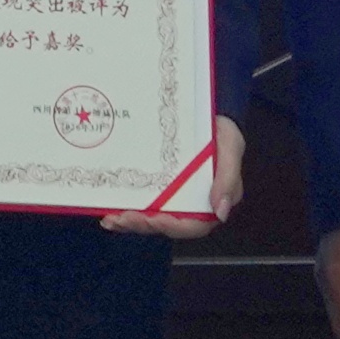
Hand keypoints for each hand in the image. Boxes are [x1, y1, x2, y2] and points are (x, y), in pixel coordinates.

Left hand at [104, 111, 242, 238]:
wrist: (199, 112)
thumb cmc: (219, 131)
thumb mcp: (231, 145)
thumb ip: (228, 177)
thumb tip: (220, 212)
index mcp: (210, 201)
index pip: (193, 224)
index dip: (171, 226)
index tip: (151, 219)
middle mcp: (190, 205)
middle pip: (166, 224)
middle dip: (142, 224)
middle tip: (120, 218)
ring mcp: (172, 198)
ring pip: (150, 219)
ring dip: (130, 222)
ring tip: (111, 219)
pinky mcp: (157, 188)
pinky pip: (141, 204)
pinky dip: (124, 209)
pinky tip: (108, 210)